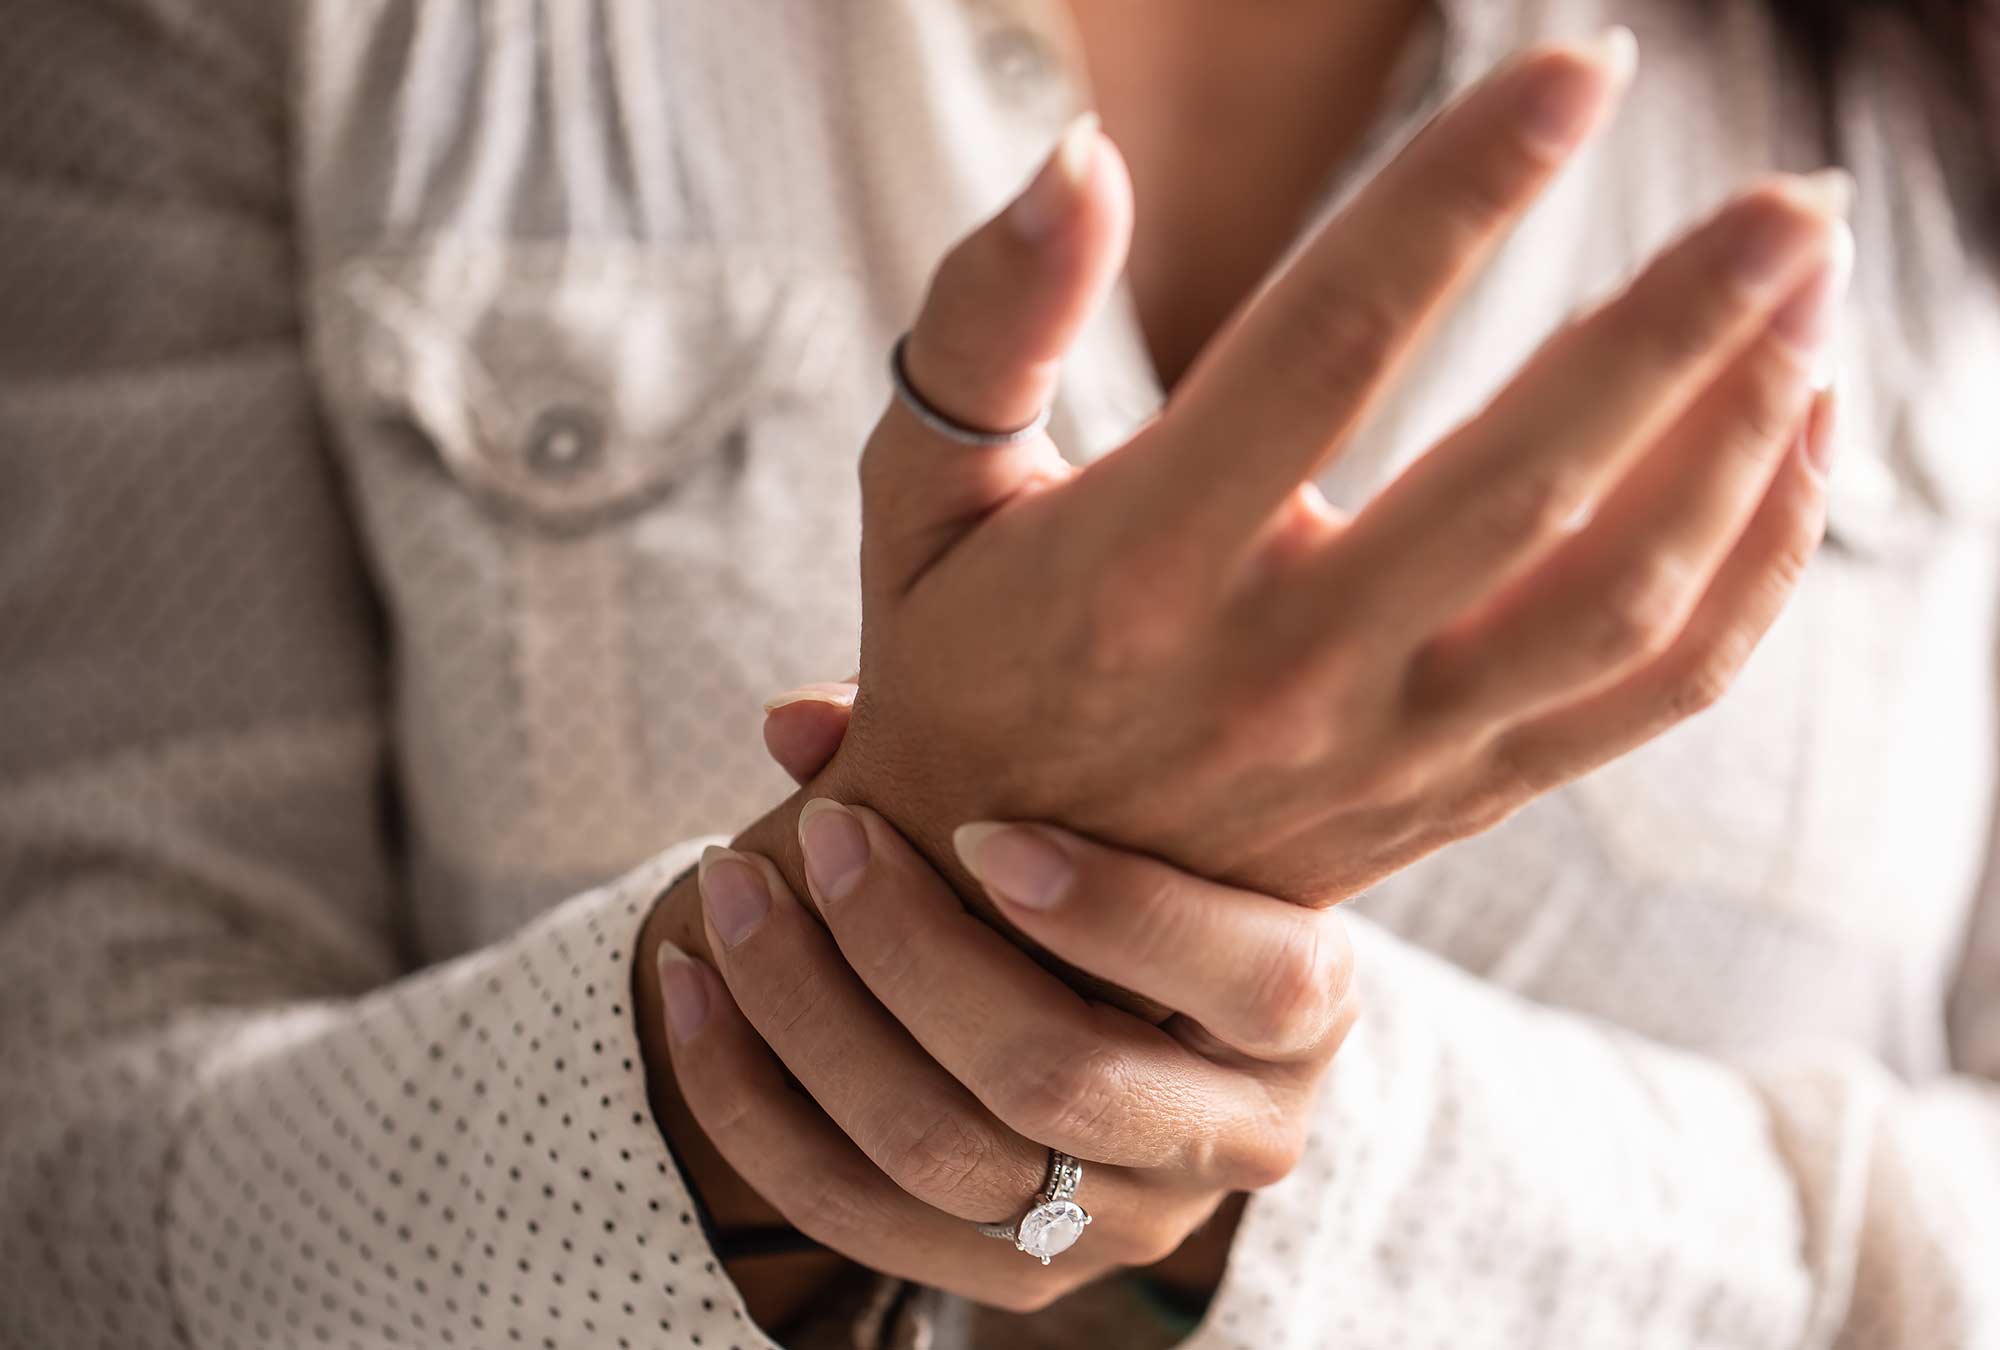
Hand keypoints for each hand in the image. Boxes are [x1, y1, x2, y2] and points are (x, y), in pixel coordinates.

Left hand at [653, 798, 1353, 1313]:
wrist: (1137, 1015)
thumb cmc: (1126, 855)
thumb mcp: (1118, 797)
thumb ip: (989, 736)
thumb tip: (794, 724)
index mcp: (1305, 1010)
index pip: (1255, 979)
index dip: (1116, 910)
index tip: (982, 829)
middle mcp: (1239, 1137)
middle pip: (1057, 1074)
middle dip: (907, 949)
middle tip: (821, 837)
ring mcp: (1130, 1224)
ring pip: (939, 1152)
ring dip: (804, 1016)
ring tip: (729, 897)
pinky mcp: (1021, 1277)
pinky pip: (854, 1213)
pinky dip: (750, 1098)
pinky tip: (687, 988)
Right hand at [808, 37, 1847, 920]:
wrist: (1005, 932)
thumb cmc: (960, 673)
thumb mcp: (918, 495)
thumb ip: (985, 319)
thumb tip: (1080, 155)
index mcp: (1142, 565)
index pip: (1329, 345)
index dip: (1462, 194)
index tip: (1584, 68)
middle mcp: (1284, 668)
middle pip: (1524, 479)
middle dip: (1681, 323)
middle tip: (1792, 197)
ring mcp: (1392, 746)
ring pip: (1617, 599)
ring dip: (1740, 439)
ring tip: (1816, 291)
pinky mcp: (1463, 793)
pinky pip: (1648, 696)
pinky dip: (1752, 573)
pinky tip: (1802, 439)